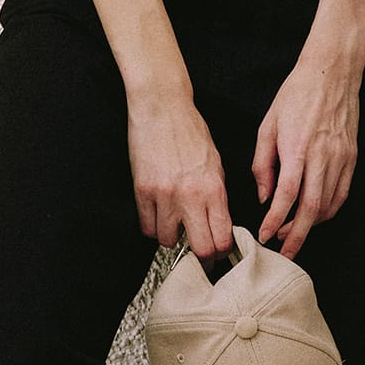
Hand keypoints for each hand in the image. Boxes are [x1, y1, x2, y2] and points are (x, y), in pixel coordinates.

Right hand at [128, 87, 231, 255]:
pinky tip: (158, 214)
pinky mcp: (142, 191)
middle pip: (200, 249)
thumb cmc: (191, 132)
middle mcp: (190, 196)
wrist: (163, 108)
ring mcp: (164, 196)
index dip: (222, 252)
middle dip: (202, 256)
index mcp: (214, 190)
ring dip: (172, 237)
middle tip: (200, 253)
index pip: (222, 238)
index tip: (219, 253)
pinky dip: (152, 226)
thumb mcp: (216, 164)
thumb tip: (220, 225)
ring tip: (175, 224)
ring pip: (168, 241)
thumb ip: (218, 197)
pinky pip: (146, 227)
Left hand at [253, 43, 361, 258]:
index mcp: (296, 148)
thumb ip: (262, 164)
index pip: (286, 196)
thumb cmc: (296, 96)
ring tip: (294, 233)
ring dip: (312, 225)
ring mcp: (340, 158)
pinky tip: (316, 216)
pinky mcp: (351, 157)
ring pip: (329, 205)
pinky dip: (329, 211)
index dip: (276, 221)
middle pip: (312, 209)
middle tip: (284, 252)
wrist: (331, 74)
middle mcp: (321, 157)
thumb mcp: (268, 126)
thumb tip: (264, 196)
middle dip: (297, 236)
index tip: (265, 235)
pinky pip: (341, 193)